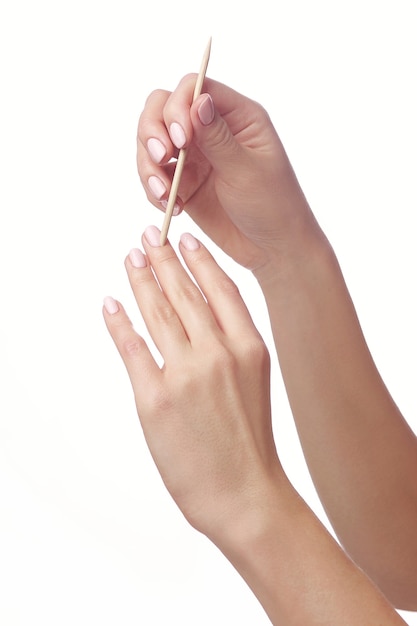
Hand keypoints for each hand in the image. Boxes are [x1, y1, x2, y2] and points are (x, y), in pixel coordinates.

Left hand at [103, 227, 279, 539]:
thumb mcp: (256, 382)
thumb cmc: (250, 441)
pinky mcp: (156, 398)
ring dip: (142, 281)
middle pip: (186, 294)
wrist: (246, 494)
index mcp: (250, 348)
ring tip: (132, 259)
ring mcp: (187, 374)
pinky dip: (119, 322)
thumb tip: (201, 318)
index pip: (221, 290)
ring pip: (159, 313)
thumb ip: (232, 346)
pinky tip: (111, 303)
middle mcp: (219, 353)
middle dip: (164, 260)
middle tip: (149, 235)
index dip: (200, 262)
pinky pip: (132, 348)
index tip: (184, 240)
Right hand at [137, 77, 315, 270]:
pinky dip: (153, 189)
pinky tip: (172, 207)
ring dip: (148, 166)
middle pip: (163, 108)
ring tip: (164, 195)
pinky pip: (154, 175)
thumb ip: (218, 137)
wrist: (272, 249)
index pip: (194, 88)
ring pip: (152, 142)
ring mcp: (195, 155)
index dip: (177, 107)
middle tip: (160, 159)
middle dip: (153, 132)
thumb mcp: (247, 170)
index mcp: (237, 116)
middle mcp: (212, 129)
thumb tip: (199, 100)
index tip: (179, 140)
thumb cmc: (273, 206)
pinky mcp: (184, 182)